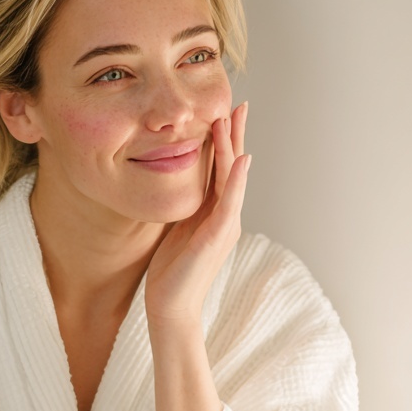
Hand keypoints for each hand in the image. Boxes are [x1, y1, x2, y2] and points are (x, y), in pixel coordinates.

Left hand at [145, 102, 249, 327]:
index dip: (224, 140)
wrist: (172, 307)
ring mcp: (225, 225)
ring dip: (233, 146)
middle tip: (239, 103)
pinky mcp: (218, 236)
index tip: (224, 111)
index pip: (221, 169)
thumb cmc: (171, 273)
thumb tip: (178, 185)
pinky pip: (229, 202)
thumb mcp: (176, 230)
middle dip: (235, 134)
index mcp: (214, 212)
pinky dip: (235, 180)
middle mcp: (225, 215)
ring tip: (233, 118)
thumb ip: (185, 207)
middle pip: (232, 167)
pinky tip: (241, 160)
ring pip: (232, 178)